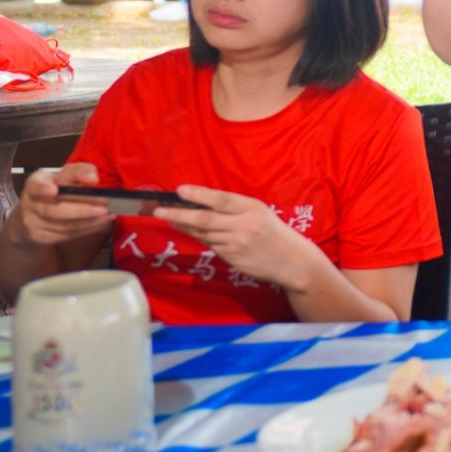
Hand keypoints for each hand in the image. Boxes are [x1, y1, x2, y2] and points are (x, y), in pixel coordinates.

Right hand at [9, 164, 111, 247]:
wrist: (33, 214)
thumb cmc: (54, 188)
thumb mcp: (64, 175)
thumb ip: (79, 172)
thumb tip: (93, 178)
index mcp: (34, 184)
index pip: (35, 185)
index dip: (43, 188)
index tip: (53, 190)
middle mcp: (29, 204)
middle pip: (53, 210)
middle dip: (81, 210)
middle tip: (103, 207)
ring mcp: (33, 223)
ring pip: (63, 225)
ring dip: (89, 221)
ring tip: (108, 214)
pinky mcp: (40, 237)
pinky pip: (66, 234)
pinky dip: (87, 228)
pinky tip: (101, 222)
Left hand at [156, 186, 324, 291]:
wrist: (292, 261)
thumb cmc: (275, 233)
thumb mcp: (260, 214)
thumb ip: (235, 210)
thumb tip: (202, 205)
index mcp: (253, 208)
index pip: (221, 199)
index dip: (199, 194)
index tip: (180, 190)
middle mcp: (244, 225)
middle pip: (205, 219)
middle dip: (179, 215)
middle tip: (158, 211)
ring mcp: (237, 243)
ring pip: (203, 234)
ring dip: (185, 227)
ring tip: (170, 219)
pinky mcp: (232, 258)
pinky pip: (211, 246)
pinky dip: (200, 238)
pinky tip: (192, 233)